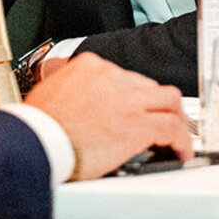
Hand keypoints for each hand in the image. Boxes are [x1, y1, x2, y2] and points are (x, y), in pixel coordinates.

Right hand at [24, 53, 191, 179]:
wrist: (38, 143)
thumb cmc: (38, 126)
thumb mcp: (49, 91)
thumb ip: (69, 88)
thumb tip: (75, 101)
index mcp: (90, 66)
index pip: (125, 75)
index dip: (134, 95)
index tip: (135, 108)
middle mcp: (113, 76)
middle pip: (149, 85)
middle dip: (155, 106)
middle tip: (157, 122)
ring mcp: (129, 99)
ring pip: (169, 101)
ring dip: (175, 118)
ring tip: (175, 135)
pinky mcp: (139, 124)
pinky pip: (173, 128)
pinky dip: (180, 140)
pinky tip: (179, 151)